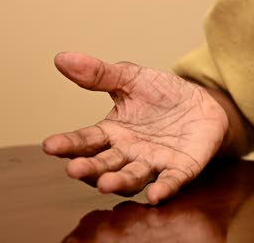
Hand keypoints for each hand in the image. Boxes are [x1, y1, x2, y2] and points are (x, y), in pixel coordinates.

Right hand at [42, 52, 228, 203]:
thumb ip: (99, 74)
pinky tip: (155, 195)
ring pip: (132, 177)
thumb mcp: (131, 78)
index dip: (68, 144)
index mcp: (112, 133)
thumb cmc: (162, 95)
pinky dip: (163, 188)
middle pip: (104, 164)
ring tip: (105, 183)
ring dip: (119, 182)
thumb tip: (62, 58)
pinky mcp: (181, 168)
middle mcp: (128, 153)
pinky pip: (171, 181)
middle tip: (73, 169)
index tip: (49, 145)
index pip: (85, 141)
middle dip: (89, 169)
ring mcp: (154, 163)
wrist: (204, 103)